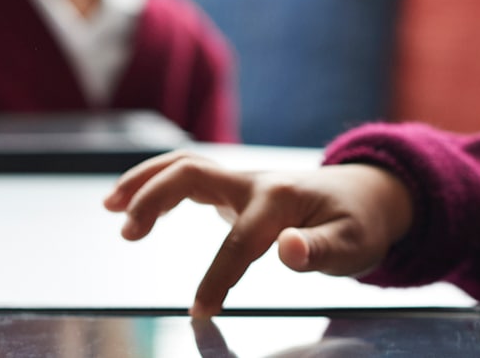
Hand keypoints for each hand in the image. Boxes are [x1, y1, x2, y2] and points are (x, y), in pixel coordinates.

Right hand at [103, 151, 412, 316]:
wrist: (367, 196)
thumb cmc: (359, 224)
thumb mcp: (353, 244)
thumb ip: (320, 249)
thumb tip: (289, 249)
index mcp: (282, 198)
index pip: (241, 241)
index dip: (219, 276)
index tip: (202, 312)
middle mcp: (256, 182)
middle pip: (194, 175)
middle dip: (156, 199)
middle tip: (128, 234)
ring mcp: (243, 181)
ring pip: (185, 167)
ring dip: (145, 182)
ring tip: (111, 209)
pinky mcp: (235, 188)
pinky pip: (188, 176)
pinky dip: (155, 184)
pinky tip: (131, 204)